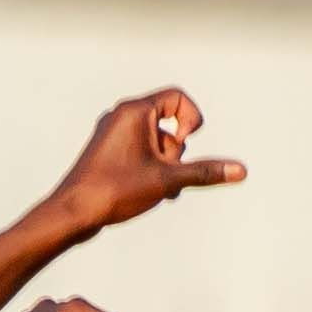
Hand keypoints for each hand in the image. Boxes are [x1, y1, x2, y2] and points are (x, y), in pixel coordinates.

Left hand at [51, 89, 241, 241]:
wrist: (72, 214)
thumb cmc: (113, 190)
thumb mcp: (166, 180)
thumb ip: (204, 172)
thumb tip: (240, 171)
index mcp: (134, 112)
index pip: (177, 97)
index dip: (191, 119)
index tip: (185, 145)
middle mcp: (121, 116)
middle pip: (168, 122)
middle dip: (175, 151)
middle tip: (163, 172)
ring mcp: (113, 134)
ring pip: (155, 141)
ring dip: (165, 165)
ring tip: (156, 188)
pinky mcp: (109, 152)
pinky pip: (141, 152)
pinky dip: (151, 169)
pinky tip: (149, 192)